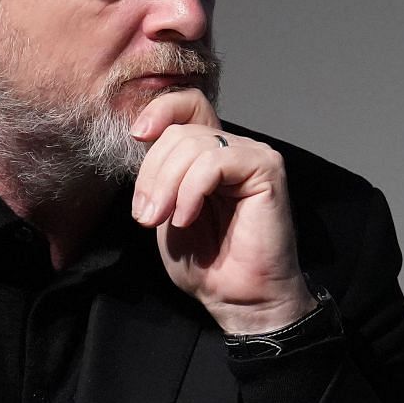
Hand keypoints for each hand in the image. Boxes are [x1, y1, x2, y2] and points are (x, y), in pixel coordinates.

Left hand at [129, 89, 315, 334]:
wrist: (238, 298)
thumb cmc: (205, 264)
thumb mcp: (166, 211)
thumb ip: (160, 174)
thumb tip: (143, 138)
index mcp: (210, 154)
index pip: (187, 104)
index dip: (159, 111)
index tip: (137, 137)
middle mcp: (233, 148)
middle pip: (180, 130)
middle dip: (152, 173)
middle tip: (146, 215)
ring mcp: (252, 156)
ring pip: (193, 144)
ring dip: (167, 185)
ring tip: (162, 220)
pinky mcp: (266, 169)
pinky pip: (214, 162)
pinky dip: (191, 190)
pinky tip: (187, 218)